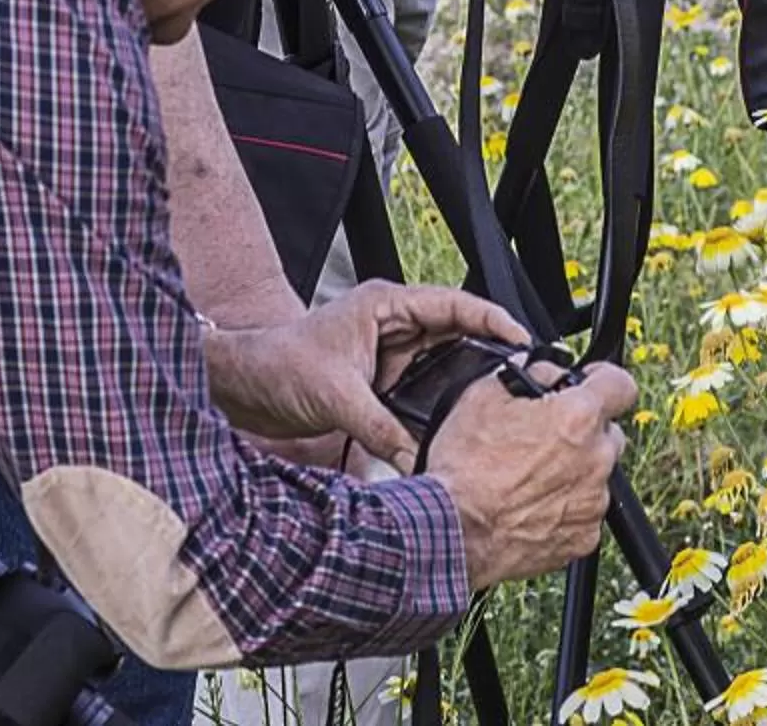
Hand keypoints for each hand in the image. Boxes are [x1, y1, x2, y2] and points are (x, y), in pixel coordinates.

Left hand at [202, 284, 529, 468]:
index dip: (492, 319)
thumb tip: (418, 460)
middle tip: (521, 378)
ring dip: (465, 382)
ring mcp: (388, 354)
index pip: (453, 304)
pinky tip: (455, 426)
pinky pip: (422, 392)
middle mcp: (392, 325)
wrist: (243, 388)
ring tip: (497, 403)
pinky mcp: (380, 384)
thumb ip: (382, 429)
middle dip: (489, 352)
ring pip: (442, 365)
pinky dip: (439, 406)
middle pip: (456, 333)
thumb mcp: (337, 396)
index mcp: (386, 306)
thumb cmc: (277, 365)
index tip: (523, 340)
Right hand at [426, 359, 635, 590]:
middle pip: (608, 432)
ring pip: (597, 474)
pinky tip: (532, 505)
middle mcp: (596, 459)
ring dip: (574, 469)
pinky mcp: (585, 537)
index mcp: (577, 418)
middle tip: (545, 437)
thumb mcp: (483, 396)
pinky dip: (566, 506)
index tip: (589, 385)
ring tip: (530, 477)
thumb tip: (546, 372)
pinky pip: (585, 511)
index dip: (604, 380)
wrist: (452, 532)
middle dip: (583, 430)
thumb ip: (528, 375)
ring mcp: (593, 502)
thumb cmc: (464, 467)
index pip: (621, 385)